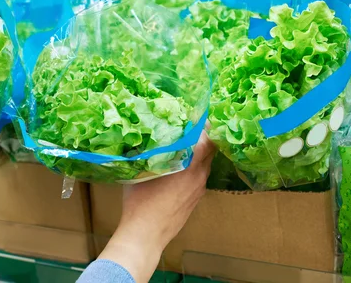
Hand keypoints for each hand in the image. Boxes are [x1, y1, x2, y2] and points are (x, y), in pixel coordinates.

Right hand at [98, 132, 215, 282]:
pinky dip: (194, 169)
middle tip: (191, 128)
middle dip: (203, 138)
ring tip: (184, 146)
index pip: (207, 139)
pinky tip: (179, 168)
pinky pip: (199, 178)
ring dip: (199, 154)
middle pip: (210, 151)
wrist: (146, 234)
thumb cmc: (139, 201)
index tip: (195, 117)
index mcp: (188, 166)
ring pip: (205, 165)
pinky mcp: (195, 200)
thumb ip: (148, 152)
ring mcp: (198, 190)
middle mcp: (198, 176)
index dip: (204, 126)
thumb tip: (143, 137)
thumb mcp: (140, 170)